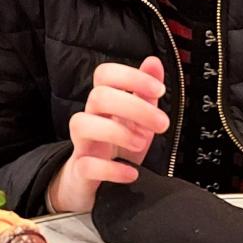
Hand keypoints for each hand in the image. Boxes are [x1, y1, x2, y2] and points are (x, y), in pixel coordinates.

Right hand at [48, 56, 168, 213]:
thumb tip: (154, 62)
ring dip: (117, 132)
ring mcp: (82, 143)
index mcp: (105, 102)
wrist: (94, 180)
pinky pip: (87, 165)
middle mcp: (90, 117)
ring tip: (141, 144)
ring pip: (82, 124)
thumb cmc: (118, 145)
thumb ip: (144, 92)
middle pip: (98, 96)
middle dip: (134, 107)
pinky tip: (132, 173)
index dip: (131, 76)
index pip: (105, 74)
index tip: (160, 90)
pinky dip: (112, 170)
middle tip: (162, 124)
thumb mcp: (137, 118)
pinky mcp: (80, 170)